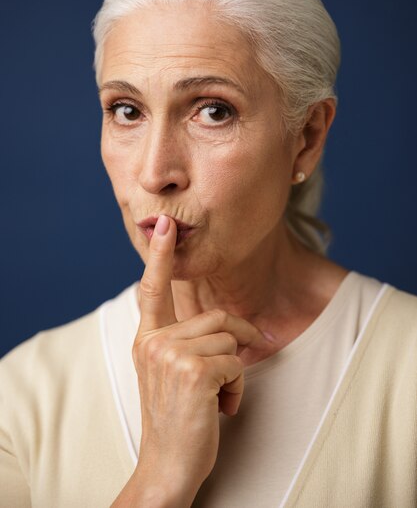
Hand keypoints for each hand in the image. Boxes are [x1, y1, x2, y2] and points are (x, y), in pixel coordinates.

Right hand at [124, 214, 265, 506]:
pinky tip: (221, 409)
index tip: (165, 225)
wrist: (167, 466)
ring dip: (236, 373)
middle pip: (218, 318)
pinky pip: (236, 363)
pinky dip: (238, 389)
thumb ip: (183, 342)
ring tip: (218, 398)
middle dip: (239, 343)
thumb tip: (223, 326)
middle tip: (234, 373)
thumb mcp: (170, 374)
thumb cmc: (177, 419)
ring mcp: (171, 355)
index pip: (153, 289)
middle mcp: (155, 341)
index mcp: (147, 338)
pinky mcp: (193, 371)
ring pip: (230, 341)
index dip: (161, 256)